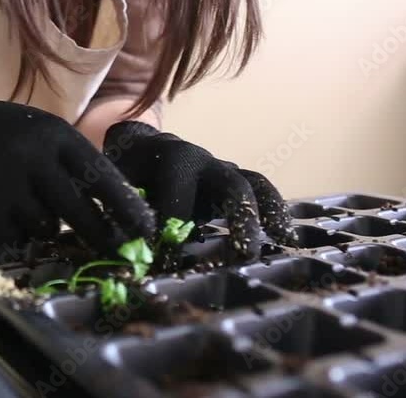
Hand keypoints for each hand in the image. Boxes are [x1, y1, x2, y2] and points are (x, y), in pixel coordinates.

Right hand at [0, 96, 155, 254]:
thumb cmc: (7, 136)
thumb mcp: (45, 134)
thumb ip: (75, 164)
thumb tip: (120, 208)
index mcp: (55, 135)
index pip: (100, 175)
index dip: (126, 206)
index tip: (145, 230)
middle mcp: (32, 158)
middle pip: (78, 210)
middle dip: (99, 234)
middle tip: (113, 249)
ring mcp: (5, 185)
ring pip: (45, 227)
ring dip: (45, 226)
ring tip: (27, 204)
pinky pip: (15, 237)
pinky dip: (15, 231)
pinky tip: (2, 209)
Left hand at [103, 121, 297, 258]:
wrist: (138, 146)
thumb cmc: (125, 173)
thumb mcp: (117, 185)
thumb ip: (123, 211)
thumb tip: (125, 252)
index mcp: (170, 157)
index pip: (178, 191)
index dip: (174, 224)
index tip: (167, 259)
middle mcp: (203, 159)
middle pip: (231, 184)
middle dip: (239, 218)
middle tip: (242, 255)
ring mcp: (223, 168)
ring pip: (254, 185)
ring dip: (268, 214)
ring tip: (282, 243)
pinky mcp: (235, 181)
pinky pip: (263, 191)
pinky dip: (277, 212)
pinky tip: (288, 240)